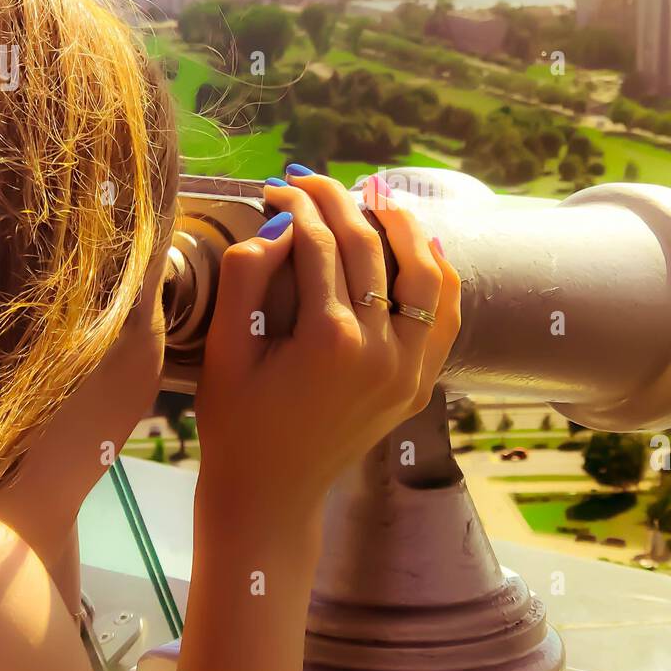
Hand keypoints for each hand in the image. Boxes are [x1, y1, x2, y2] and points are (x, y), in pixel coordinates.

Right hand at [192, 166, 460, 515]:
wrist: (272, 492)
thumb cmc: (237, 421)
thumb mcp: (226, 347)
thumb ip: (247, 276)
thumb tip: (282, 221)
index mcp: (329, 340)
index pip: (320, 243)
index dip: (297, 204)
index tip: (278, 184)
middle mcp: (381, 351)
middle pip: (370, 249)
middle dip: (339, 201)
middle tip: (313, 178)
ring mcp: (408, 370)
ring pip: (424, 276)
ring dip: (402, 227)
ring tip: (375, 195)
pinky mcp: (419, 384)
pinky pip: (444, 317)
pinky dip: (438, 276)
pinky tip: (419, 245)